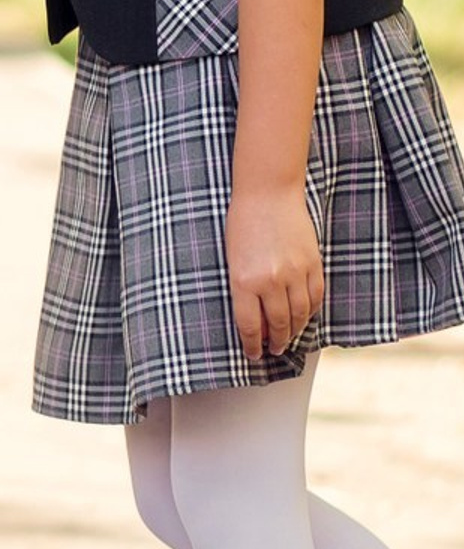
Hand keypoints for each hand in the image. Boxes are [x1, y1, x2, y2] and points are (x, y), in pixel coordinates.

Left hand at [226, 186, 323, 359]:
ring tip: (289, 338)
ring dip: (295, 330)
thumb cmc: (242, 224)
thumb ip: (243, 291)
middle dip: (276, 341)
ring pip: (300, 314)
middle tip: (274, 350)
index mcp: (243, 280)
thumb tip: (257, 322)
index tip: (253, 354)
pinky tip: (305, 317)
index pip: (250, 325)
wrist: (267, 195)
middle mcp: (270, 280)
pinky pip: (315, 297)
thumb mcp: (233, 260)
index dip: (252, 344)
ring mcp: (295, 273)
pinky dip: (311, 311)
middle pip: (278, 324)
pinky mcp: (313, 264)